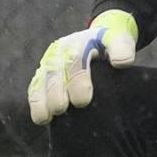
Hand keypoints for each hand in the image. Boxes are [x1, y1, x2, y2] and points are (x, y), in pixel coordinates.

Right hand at [27, 10, 137, 124]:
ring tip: (46, 117)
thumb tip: (121, 63)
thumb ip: (122, 49)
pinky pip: (35, 87)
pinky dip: (36, 102)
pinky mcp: (42, 74)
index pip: (75, 60)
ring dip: (41, 100)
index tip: (82, 101)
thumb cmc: (109, 44)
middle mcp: (60, 52)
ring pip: (41, 81)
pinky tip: (41, 118)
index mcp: (79, 43)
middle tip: (61, 108)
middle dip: (56, 92)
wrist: (98, 39)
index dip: (77, 81)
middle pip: (54, 72)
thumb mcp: (119, 40)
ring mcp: (49, 63)